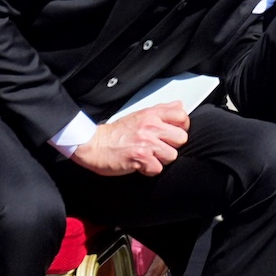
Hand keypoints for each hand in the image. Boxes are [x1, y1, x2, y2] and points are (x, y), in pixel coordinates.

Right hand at [70, 101, 189, 176]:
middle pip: (181, 138)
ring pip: (172, 155)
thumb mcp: (140, 115)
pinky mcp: (140, 157)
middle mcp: (150, 126)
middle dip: (171, 146)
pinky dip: (149, 170)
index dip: (181, 127)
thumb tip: (180, 105)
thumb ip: (161, 110)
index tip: (172, 133)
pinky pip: (157, 168)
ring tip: (148, 156)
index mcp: (152, 115)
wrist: (93, 144)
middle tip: (158, 147)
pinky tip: (141, 164)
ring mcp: (146, 142)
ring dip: (160, 159)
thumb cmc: (115, 133)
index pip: (182, 116)